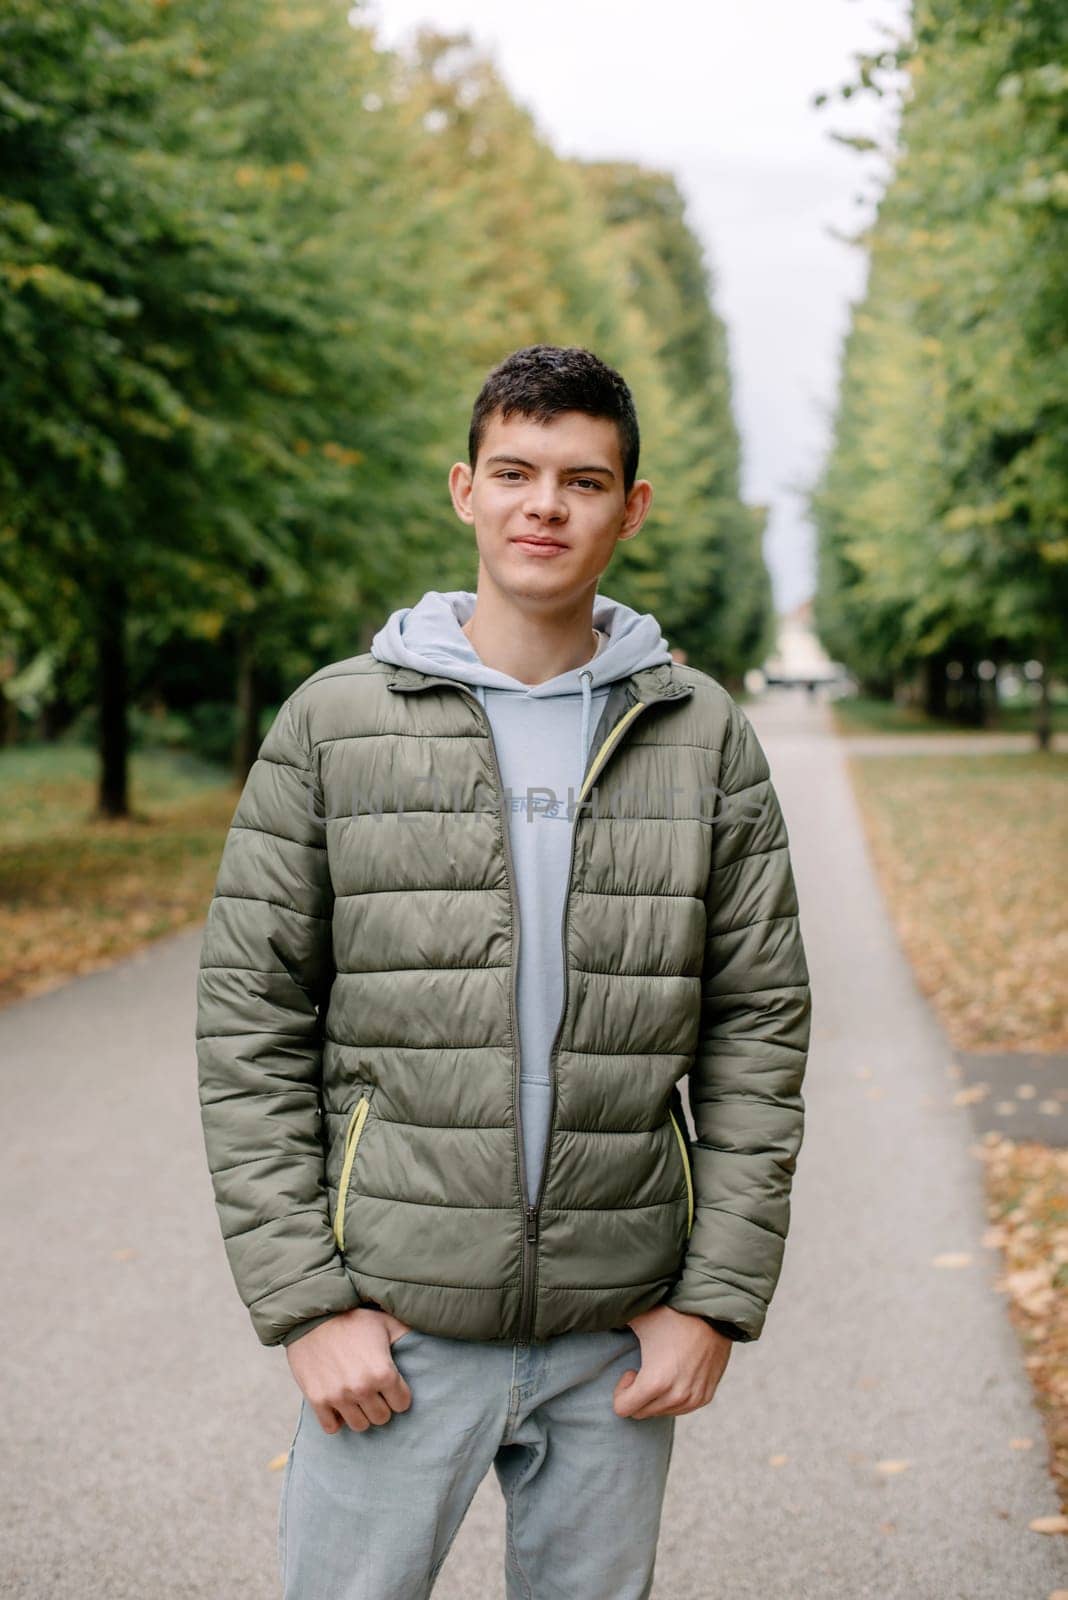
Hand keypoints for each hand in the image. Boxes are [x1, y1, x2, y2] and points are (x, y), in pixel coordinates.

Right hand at [285, 1307, 414, 1433]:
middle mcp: (362, 1388)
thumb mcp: (385, 1322)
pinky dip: (336, 1419)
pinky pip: (332, 1428)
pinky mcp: (317, 1400)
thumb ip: (408, 1333)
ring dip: (360, 1413)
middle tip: (373, 1391)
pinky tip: (338, 1404)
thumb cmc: (353, 1318)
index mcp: (383, 1372)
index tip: (391, 1386)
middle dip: (380, 1405)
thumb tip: (435, 1328)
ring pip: (359, 1426)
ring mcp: (338, 1396)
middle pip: (382, 1418)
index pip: (402, 1404)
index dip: (398, 1394)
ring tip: (357, 1397)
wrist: (312, 1316)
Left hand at [613, 1305, 731, 1419]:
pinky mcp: (705, 1397)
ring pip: (661, 1413)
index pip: (623, 1409)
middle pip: (641, 1413)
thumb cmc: (672, 1314)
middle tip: (642, 1370)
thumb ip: (613, 1323)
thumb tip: (590, 1316)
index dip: (621, 1390)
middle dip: (637, 1395)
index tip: (631, 1370)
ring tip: (660, 1369)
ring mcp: (693, 1399)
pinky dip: (673, 1397)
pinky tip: (676, 1373)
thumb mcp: (638, 1319)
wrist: (712, 1312)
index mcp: (654, 1383)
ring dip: (655, 1398)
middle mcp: (675, 1397)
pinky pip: (680, 1408)